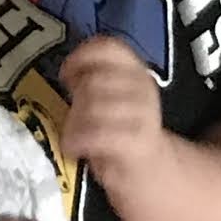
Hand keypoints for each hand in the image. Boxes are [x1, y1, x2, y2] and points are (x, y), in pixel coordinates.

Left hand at [60, 36, 164, 189]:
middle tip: (71, 116)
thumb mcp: (109, 99)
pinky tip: (74, 148)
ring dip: (74, 122)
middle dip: (75, 98)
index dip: (82, 56)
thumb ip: (92, 82)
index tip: (66, 74)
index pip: (109, 47)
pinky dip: (79, 140)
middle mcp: (143, 86)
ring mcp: (145, 114)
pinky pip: (99, 133)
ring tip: (71, 134)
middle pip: (94, 80)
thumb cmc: (122, 131)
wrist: (154, 172)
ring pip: (94, 106)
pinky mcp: (140, 142)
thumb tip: (69, 75)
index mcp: (135, 70)